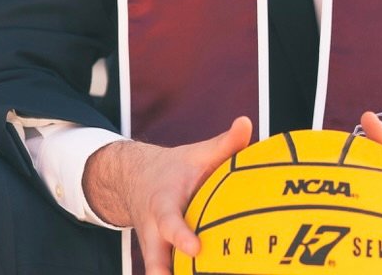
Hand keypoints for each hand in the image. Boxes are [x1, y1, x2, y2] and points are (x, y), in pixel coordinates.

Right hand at [83, 116, 251, 274]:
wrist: (135, 180)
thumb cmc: (175, 169)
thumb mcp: (197, 154)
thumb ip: (224, 144)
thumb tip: (246, 123)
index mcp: (162, 205)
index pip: (169, 223)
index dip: (181, 236)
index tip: (196, 248)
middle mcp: (152, 231)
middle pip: (155, 259)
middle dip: (164, 272)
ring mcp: (153, 249)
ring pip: (158, 270)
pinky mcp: (158, 259)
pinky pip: (167, 272)